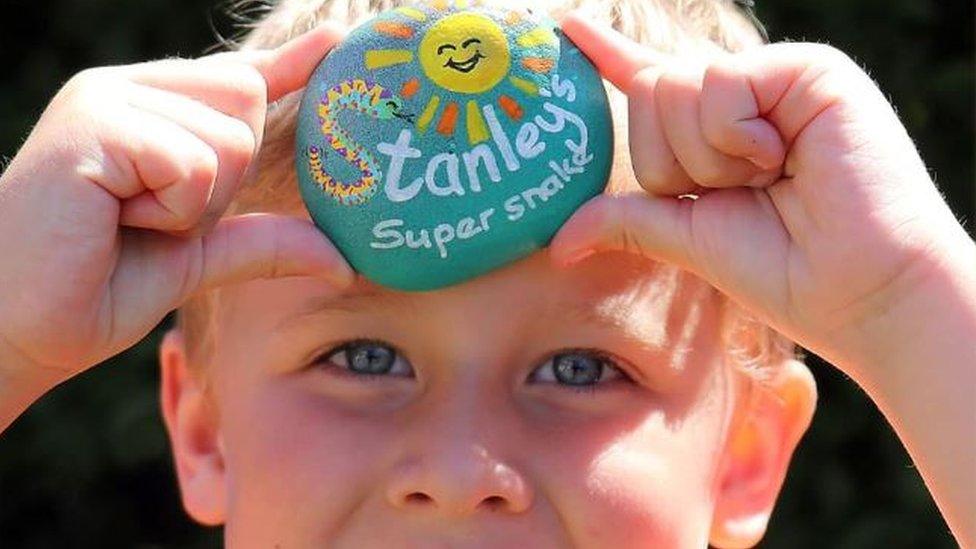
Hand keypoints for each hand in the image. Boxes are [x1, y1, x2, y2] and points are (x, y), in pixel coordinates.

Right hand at [0, 23, 353, 394]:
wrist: (15, 330)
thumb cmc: (94, 289)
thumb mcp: (198, 259)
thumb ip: (265, 241)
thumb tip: (346, 261)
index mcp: (151, 111)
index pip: (239, 79)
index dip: (290, 66)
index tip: (336, 41)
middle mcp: (129, 90)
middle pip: (248, 100)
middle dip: (226, 178)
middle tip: (152, 216)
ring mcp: (108, 98)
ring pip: (230, 137)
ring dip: (195, 204)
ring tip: (124, 220)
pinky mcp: (95, 122)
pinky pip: (193, 163)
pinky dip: (172, 209)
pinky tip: (113, 216)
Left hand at [549, 12, 973, 371]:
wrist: (859, 292)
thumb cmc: (785, 271)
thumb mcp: (687, 239)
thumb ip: (626, 219)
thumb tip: (559, 243)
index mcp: (715, 133)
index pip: (651, 84)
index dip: (608, 54)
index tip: (568, 26)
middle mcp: (742, 99)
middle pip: (650, 92)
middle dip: (674, 161)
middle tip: (736, 191)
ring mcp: (773, 80)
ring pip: (675, 86)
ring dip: (707, 157)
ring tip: (767, 178)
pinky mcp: (805, 70)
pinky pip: (719, 84)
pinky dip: (735, 136)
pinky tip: (782, 158)